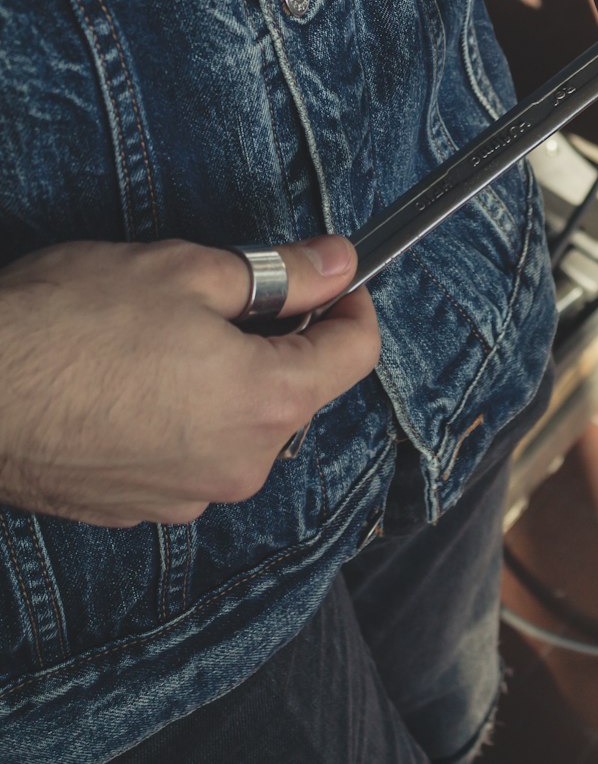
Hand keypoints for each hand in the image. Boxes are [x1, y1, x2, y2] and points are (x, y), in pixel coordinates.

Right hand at [0, 235, 378, 525]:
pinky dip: (181, 414)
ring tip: (162, 333)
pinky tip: (130, 378)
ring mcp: (185, 496)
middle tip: (225, 292)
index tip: (331, 277)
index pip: (355, 357)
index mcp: (266, 405)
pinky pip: (189, 452)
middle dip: (279, 339)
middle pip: (296, 392)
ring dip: (226, 378)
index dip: (351, 305)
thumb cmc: (71, 323)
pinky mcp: (137, 508)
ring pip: (240, 424)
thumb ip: (281, 273)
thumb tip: (338, 261)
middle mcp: (238, 467)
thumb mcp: (189, 271)